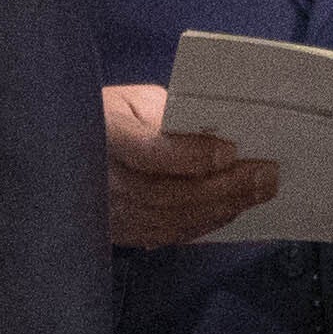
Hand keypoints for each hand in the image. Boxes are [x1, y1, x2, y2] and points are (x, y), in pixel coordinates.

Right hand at [105, 83, 276, 249]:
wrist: (67, 154)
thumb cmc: (108, 118)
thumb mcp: (132, 100)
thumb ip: (168, 114)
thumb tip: (214, 131)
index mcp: (103, 136)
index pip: (147, 153)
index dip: (189, 156)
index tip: (229, 152)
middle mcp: (101, 181)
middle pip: (166, 193)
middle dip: (223, 186)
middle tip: (265, 175)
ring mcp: (109, 213)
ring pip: (172, 219)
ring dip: (223, 207)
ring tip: (261, 191)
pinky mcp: (121, 231)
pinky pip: (169, 233)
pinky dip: (206, 222)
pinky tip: (233, 208)